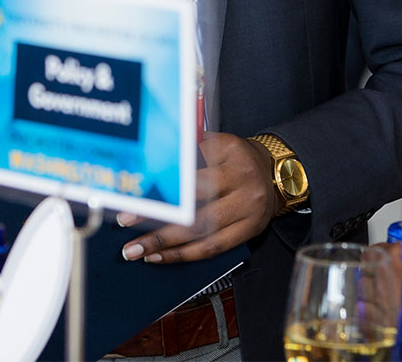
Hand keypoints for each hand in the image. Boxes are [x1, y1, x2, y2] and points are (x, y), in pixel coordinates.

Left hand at [116, 133, 276, 263]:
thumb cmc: (236, 158)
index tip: (132, 193)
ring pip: (201, 231)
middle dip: (156, 216)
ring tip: (136, 250)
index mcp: (228, 150)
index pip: (188, 167)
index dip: (158, 182)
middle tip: (125, 222)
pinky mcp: (249, 231)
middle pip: (194, 201)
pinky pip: (212, 248)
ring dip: (164, 244)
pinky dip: (183, 255)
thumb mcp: (216, 143)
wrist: (276, 174)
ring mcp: (247, 208)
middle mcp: (241, 179)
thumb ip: (187, 152)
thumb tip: (145, 169)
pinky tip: (160, 256)